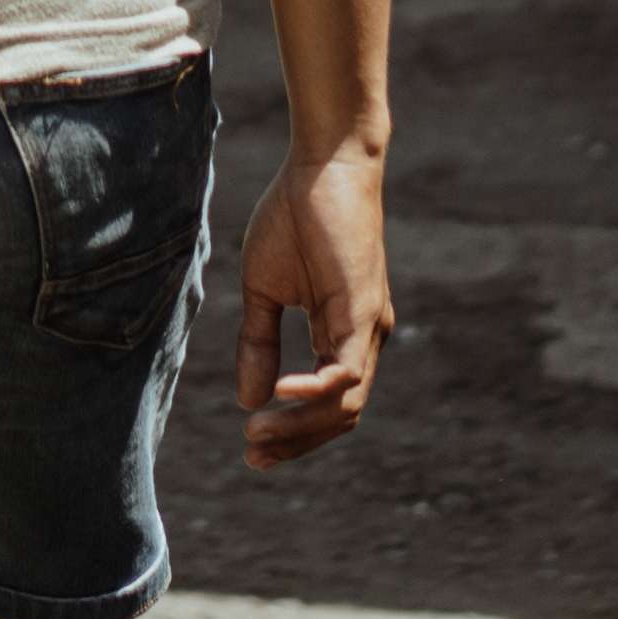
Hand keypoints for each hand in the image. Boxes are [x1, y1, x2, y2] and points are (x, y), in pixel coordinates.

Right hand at [236, 145, 390, 468]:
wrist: (321, 165)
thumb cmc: (294, 218)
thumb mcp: (263, 291)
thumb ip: (258, 344)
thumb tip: (250, 399)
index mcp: (341, 336)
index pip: (327, 406)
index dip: (292, 434)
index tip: (251, 452)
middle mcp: (364, 340)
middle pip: (339, 418)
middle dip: (295, 441)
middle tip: (252, 454)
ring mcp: (368, 328)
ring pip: (345, 405)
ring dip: (300, 426)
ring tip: (256, 431)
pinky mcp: (363, 309)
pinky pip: (346, 370)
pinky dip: (314, 389)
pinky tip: (280, 391)